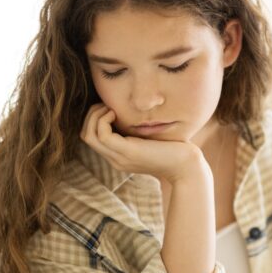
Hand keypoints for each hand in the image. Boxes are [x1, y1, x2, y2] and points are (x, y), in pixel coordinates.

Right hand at [80, 104, 208, 183]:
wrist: (186, 167)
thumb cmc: (174, 149)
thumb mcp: (150, 138)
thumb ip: (138, 130)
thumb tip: (130, 110)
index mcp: (119, 156)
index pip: (91, 137)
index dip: (94, 118)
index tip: (110, 107)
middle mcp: (115, 159)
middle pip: (85, 136)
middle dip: (91, 115)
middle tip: (106, 105)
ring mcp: (119, 157)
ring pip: (89, 135)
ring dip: (95, 116)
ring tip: (110, 108)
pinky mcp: (127, 152)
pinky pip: (102, 135)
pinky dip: (104, 120)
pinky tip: (116, 113)